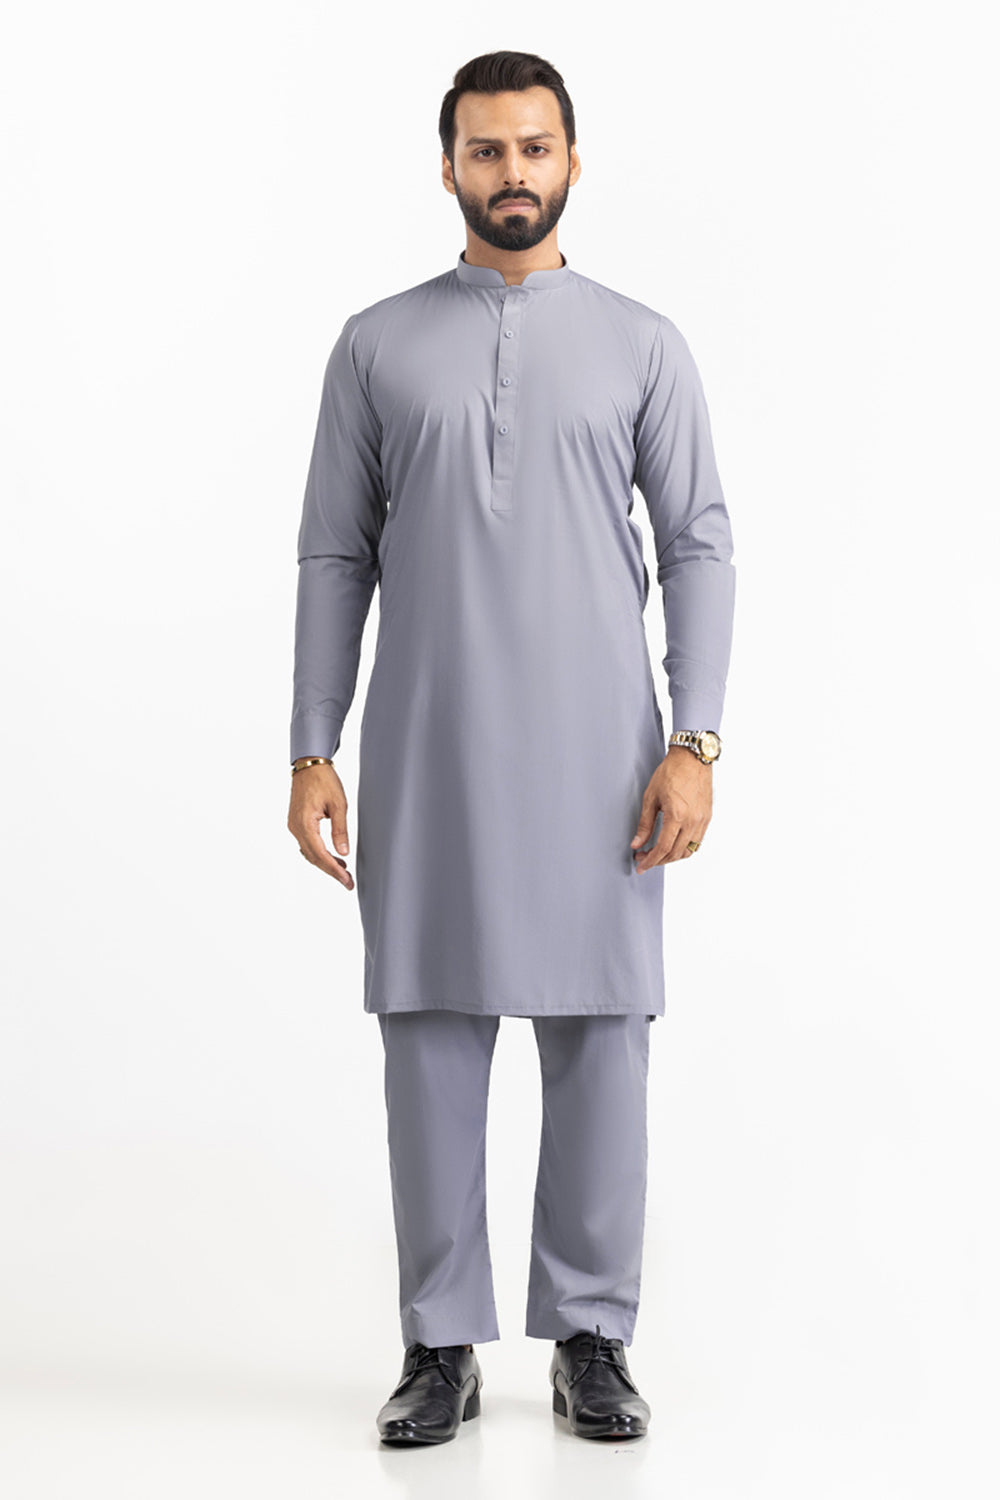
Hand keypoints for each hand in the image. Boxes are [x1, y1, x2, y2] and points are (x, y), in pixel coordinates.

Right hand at [287, 763, 353, 888]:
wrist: (309, 764)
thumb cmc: (324, 780)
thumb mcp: (339, 804)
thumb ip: (340, 830)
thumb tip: (343, 852)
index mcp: (304, 823)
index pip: (319, 854)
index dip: (333, 870)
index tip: (346, 880)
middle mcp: (295, 827)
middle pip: (313, 857)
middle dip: (331, 871)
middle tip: (347, 882)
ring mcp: (294, 825)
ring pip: (309, 852)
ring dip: (325, 863)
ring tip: (344, 871)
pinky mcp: (297, 822)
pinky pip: (307, 843)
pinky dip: (319, 852)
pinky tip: (333, 856)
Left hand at [630, 747, 712, 871]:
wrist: (692, 758)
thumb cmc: (671, 772)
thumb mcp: (650, 797)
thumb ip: (644, 824)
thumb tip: (637, 844)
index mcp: (677, 815)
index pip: (663, 848)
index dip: (650, 861)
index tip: (641, 866)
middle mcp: (692, 821)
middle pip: (675, 853)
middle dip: (658, 860)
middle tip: (644, 858)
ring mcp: (702, 820)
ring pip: (688, 851)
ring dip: (672, 857)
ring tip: (658, 854)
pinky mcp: (707, 817)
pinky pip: (697, 841)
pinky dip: (684, 848)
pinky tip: (673, 844)